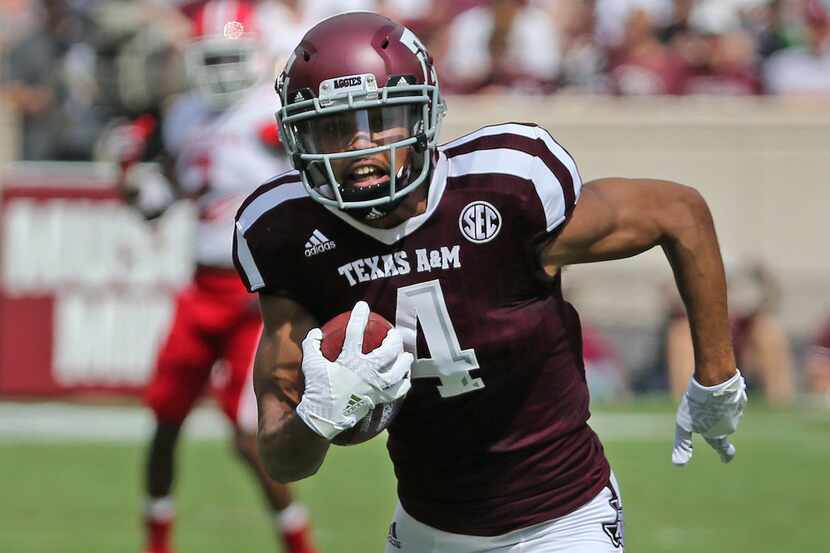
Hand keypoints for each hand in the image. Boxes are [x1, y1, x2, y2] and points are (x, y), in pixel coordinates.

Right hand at [296, 301, 412, 439]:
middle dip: (393, 339)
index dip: (359, 316)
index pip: (356, 332)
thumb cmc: (318, 389)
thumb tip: (316, 331)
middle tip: (394, 333)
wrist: (324, 417)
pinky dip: (404, 384)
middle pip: (388, 351)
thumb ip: (312, 345)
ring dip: (404, 361)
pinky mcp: (379, 399)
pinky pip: (397, 391)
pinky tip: (406, 379)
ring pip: (398, 371)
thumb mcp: (310, 364)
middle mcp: (367, 371)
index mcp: (350, 360)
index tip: (363, 306)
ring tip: (406, 355)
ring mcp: (375, 386)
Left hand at [672, 370, 746, 465]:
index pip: (723, 449)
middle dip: (712, 421)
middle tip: (701, 409)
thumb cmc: (697, 405)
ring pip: (726, 412)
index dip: (725, 455)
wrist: (714, 380)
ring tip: (706, 396)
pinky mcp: (740, 397)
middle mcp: (730, 425)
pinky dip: (724, 396)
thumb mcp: (684, 426)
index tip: (726, 459)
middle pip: (720, 426)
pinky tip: (716, 387)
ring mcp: (737, 411)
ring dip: (717, 407)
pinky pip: (731, 399)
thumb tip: (679, 465)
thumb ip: (683, 445)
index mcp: (717, 434)